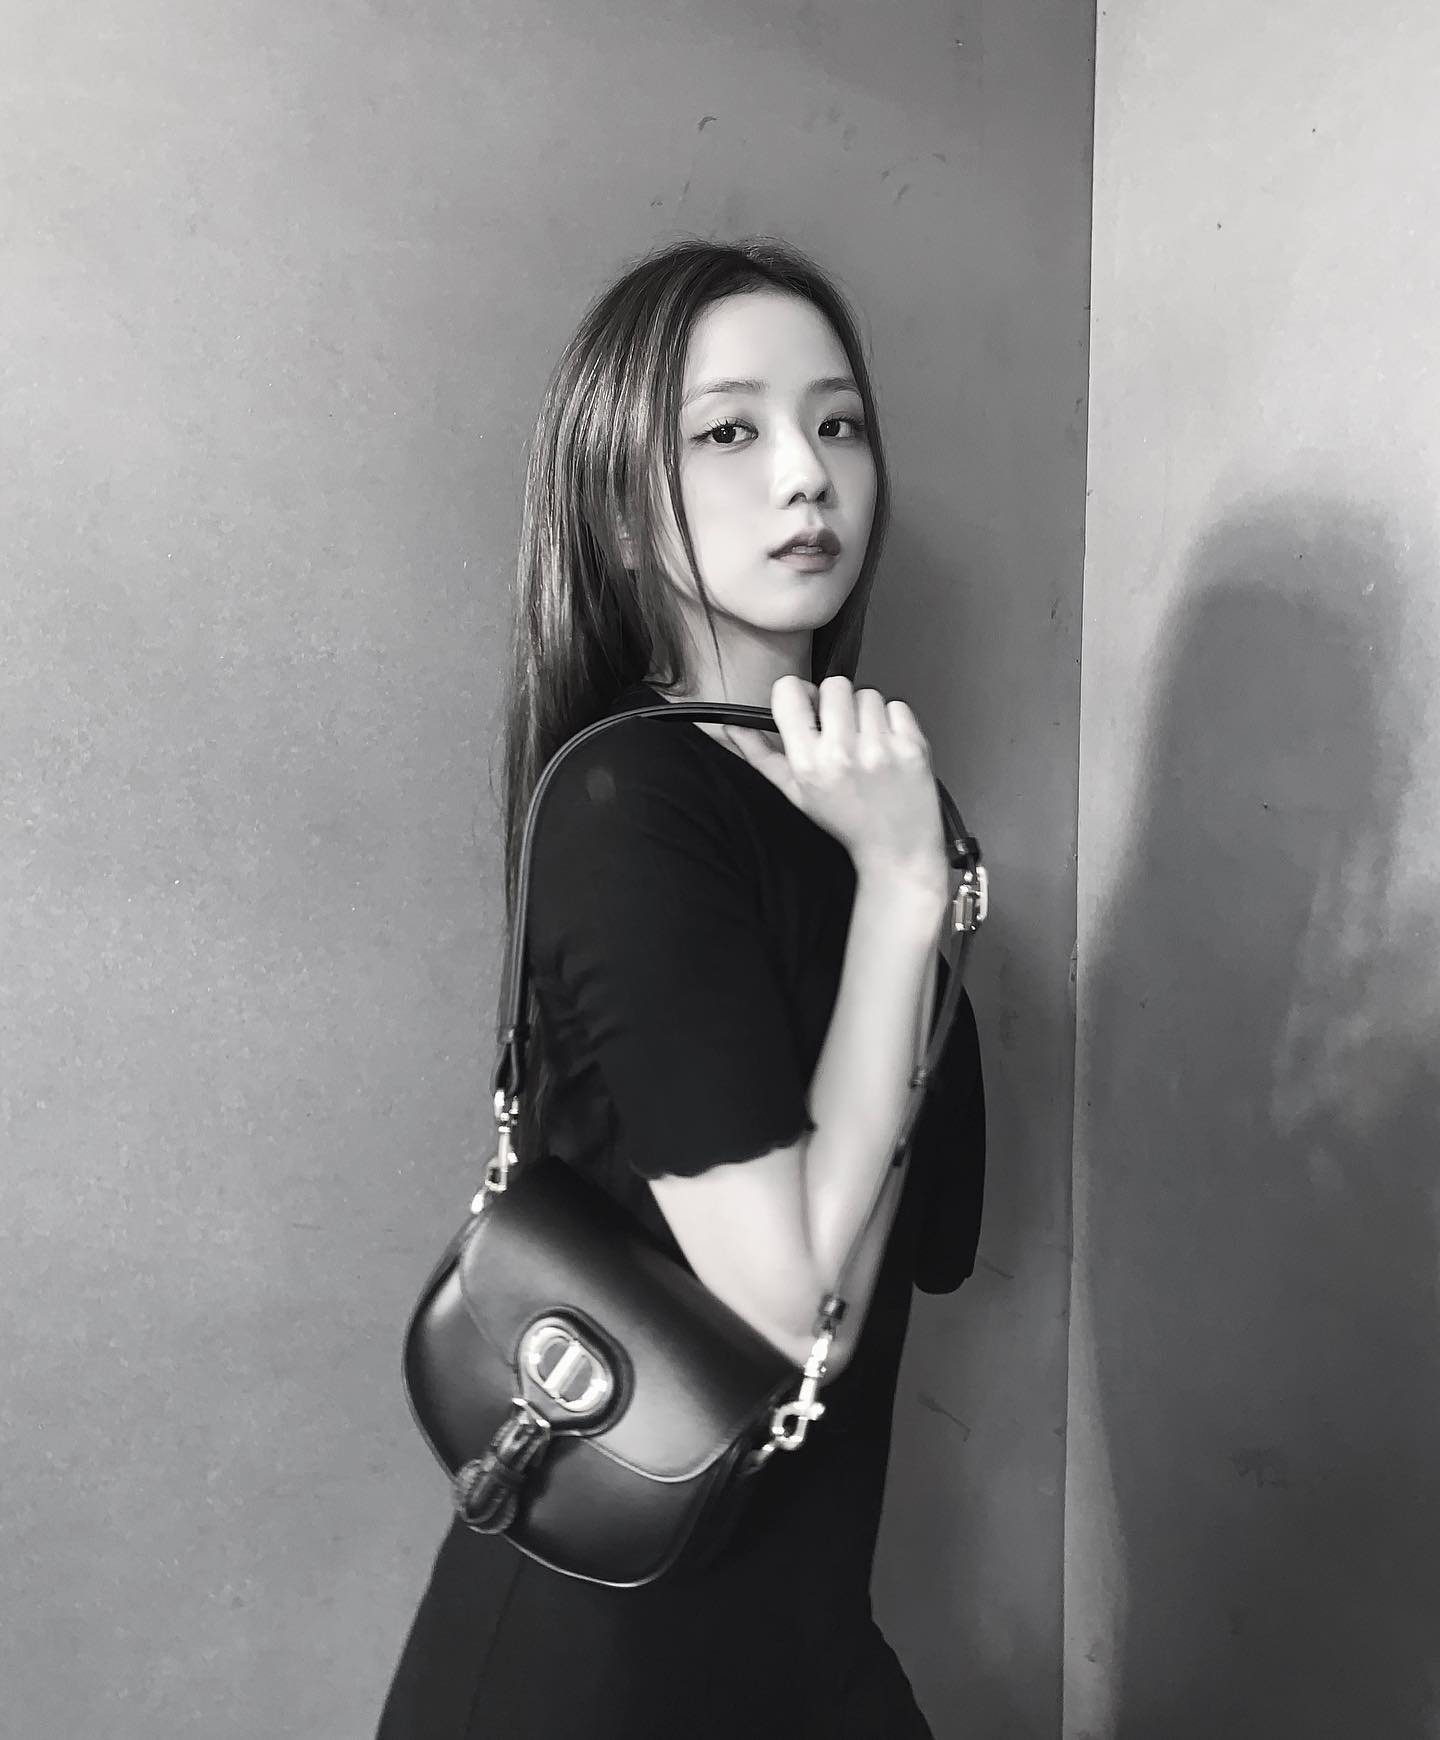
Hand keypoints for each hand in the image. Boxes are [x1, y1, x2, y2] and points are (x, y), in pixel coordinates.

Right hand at [720, 675, 947, 895]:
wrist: (898, 851)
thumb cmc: (847, 824)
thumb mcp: (795, 793)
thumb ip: (761, 756)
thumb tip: (731, 728)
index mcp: (808, 763)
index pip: (790, 692)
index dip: (799, 694)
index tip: (808, 706)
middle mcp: (842, 753)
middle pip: (835, 685)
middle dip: (837, 703)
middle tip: (843, 731)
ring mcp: (880, 749)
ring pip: (868, 694)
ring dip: (867, 713)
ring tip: (868, 744)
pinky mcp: (912, 747)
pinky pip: (897, 706)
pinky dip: (894, 722)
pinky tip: (889, 747)